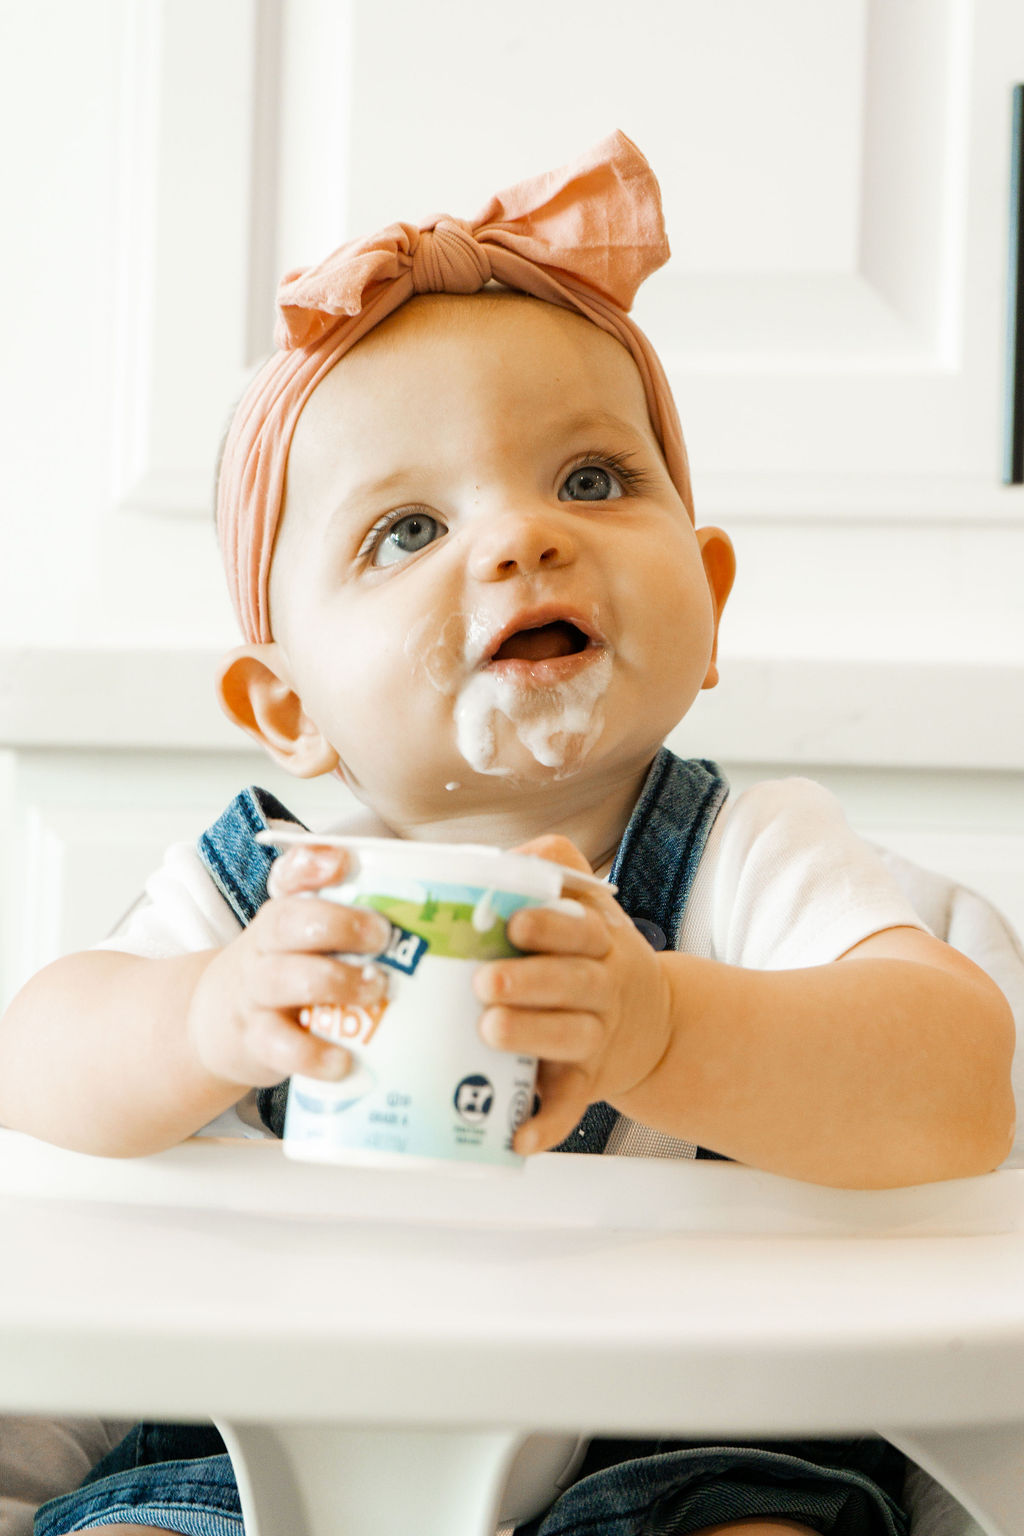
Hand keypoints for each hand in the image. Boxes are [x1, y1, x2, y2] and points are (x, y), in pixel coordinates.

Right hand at [186, 844, 391, 1088]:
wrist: (216, 1022)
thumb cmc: (289, 974)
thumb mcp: (307, 942)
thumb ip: (358, 925)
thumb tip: (440, 918)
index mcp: (285, 913)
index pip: (291, 877)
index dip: (312, 864)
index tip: (343, 862)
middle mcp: (266, 945)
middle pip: (288, 922)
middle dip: (337, 924)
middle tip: (382, 936)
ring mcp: (256, 992)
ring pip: (283, 979)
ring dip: (334, 982)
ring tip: (375, 989)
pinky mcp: (255, 1040)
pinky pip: (280, 1045)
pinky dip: (313, 1054)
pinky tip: (344, 1061)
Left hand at [472, 835, 672, 1153]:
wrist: (652, 1024)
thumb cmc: (591, 955)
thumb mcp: (585, 902)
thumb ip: (549, 866)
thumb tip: (501, 854)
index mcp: (598, 938)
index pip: (580, 927)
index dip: (549, 925)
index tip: (514, 922)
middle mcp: (604, 987)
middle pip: (573, 982)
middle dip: (529, 981)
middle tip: (485, 981)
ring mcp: (597, 1037)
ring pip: (570, 1038)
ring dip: (531, 1035)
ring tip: (489, 1030)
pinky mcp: (587, 1082)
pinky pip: (570, 1106)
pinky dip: (547, 1124)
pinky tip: (518, 1135)